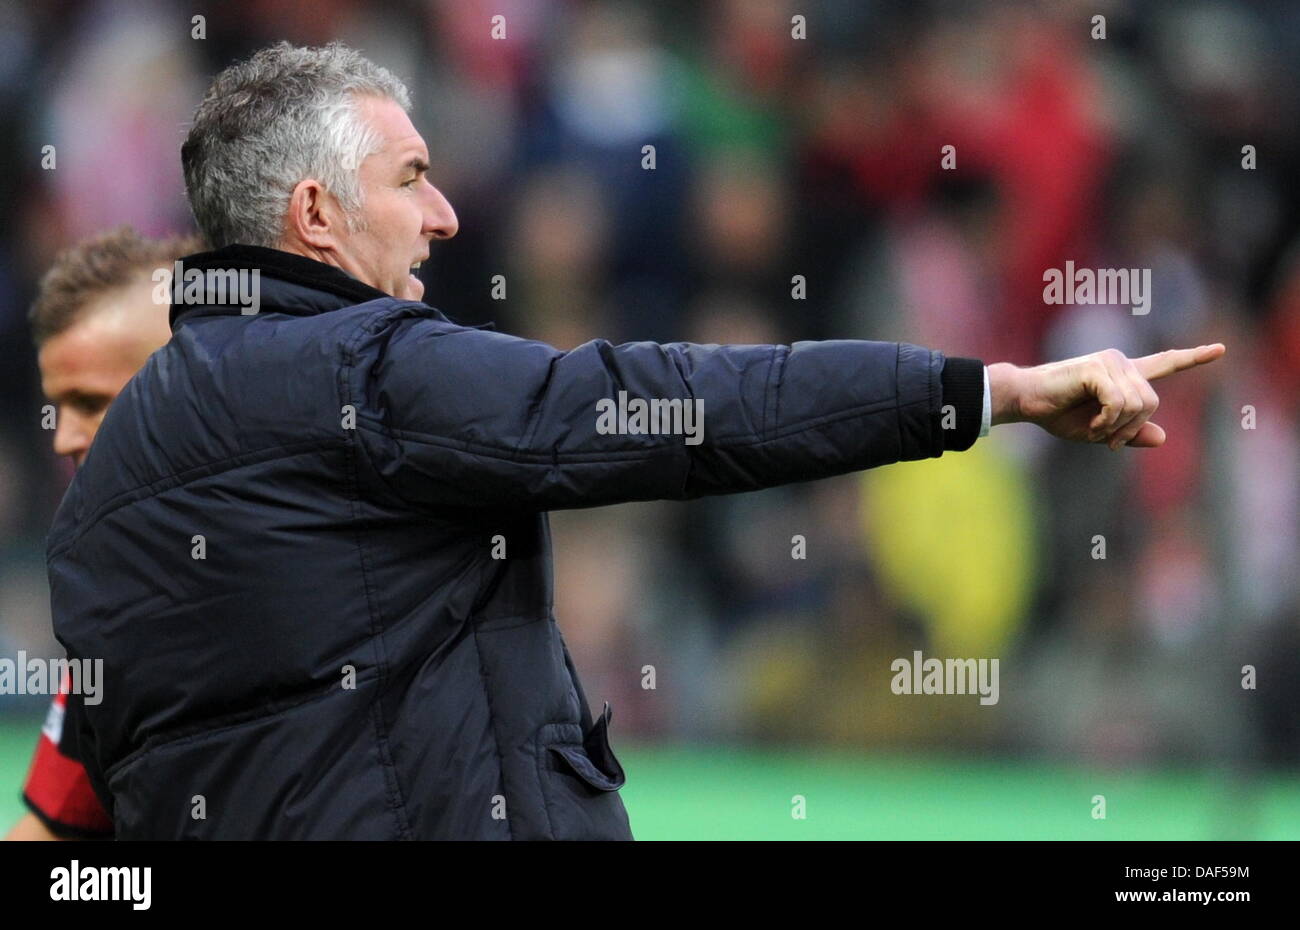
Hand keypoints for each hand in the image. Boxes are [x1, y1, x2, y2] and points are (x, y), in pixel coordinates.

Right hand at [988, 344, 1225, 448]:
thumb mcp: (1098, 432)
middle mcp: (1121, 363)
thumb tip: (1162, 438)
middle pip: (1151, 402)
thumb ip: (1129, 434)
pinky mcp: (1097, 368)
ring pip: (1138, 404)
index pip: (1164, 363)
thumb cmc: (1056, 414)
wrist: (1026, 400)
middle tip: (1107, 441)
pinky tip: (1090, 424)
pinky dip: (1106, 422)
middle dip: (1131, 428)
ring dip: (1116, 427)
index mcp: (1123, 376)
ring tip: (1094, 431)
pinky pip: (1119, 403)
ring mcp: (1110, 362)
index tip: (1220, 349)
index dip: (1193, 359)